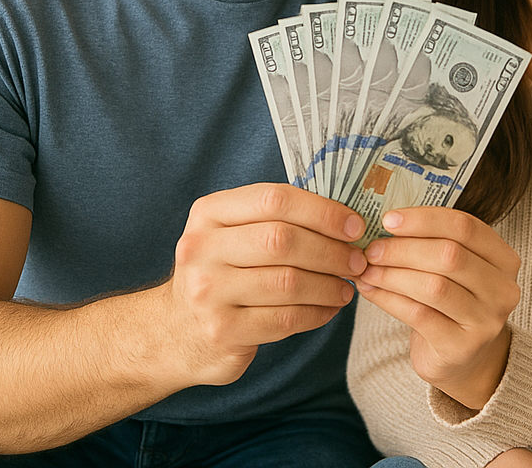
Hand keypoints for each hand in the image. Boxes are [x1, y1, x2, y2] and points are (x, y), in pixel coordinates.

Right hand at [163, 183, 366, 386]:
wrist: (174, 330)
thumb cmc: (222, 270)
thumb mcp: (232, 232)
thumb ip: (276, 218)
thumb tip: (346, 218)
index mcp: (209, 212)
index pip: (274, 199)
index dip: (321, 211)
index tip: (354, 225)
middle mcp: (202, 248)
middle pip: (282, 240)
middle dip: (330, 250)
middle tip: (358, 259)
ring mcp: (208, 292)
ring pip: (288, 283)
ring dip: (328, 285)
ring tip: (347, 286)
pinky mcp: (221, 331)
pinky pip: (284, 320)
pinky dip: (316, 313)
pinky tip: (329, 308)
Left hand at [355, 206, 520, 409]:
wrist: (465, 359)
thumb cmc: (454, 300)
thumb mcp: (456, 267)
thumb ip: (432, 242)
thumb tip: (386, 221)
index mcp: (504, 258)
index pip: (465, 227)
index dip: (424, 220)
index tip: (389, 219)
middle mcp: (502, 289)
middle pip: (449, 255)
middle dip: (403, 248)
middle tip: (372, 248)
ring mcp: (485, 321)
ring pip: (433, 286)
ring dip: (393, 274)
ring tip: (367, 269)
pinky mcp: (461, 347)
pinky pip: (419, 315)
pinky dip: (389, 299)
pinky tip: (370, 290)